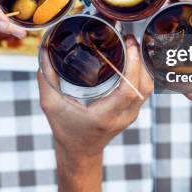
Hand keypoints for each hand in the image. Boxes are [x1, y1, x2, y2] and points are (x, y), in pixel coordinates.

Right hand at [38, 36, 152, 159]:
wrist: (80, 153)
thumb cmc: (66, 131)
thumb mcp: (51, 106)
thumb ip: (46, 79)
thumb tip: (44, 51)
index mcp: (105, 116)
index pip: (129, 91)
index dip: (133, 66)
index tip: (129, 45)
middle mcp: (123, 116)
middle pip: (144, 86)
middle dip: (140, 60)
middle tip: (129, 39)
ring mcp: (131, 114)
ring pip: (148, 87)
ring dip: (143, 65)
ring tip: (131, 45)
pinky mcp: (132, 111)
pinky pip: (144, 89)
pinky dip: (142, 72)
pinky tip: (133, 58)